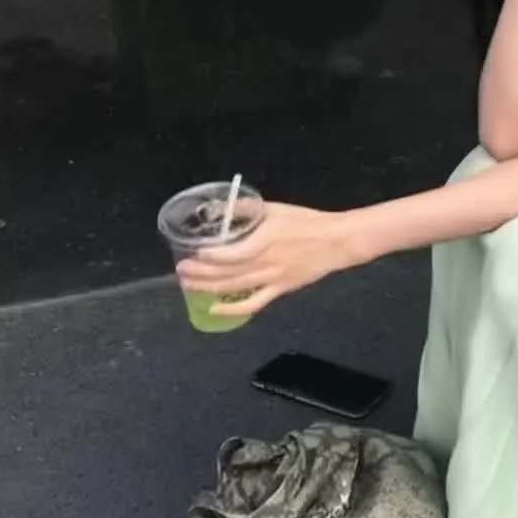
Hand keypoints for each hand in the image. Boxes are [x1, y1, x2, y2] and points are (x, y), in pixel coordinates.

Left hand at [174, 202, 359, 319]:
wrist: (336, 241)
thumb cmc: (306, 221)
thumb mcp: (275, 208)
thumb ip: (245, 209)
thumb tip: (217, 209)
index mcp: (264, 240)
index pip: (231, 254)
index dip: (209, 256)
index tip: (192, 252)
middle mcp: (265, 263)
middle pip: (227, 272)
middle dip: (201, 273)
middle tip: (181, 270)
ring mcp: (272, 280)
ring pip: (234, 288)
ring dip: (209, 288)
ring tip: (188, 284)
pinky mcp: (279, 290)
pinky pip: (253, 304)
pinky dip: (232, 309)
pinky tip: (214, 309)